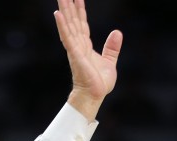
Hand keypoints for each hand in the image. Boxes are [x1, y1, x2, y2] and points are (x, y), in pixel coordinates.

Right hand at [54, 0, 122, 121]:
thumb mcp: (110, 61)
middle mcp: (78, 45)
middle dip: (69, 6)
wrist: (95, 95)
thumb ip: (112, 47)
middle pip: (73, 21)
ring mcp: (75, 49)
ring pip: (68, 25)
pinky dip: (62, 25)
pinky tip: (58, 14)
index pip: (82, 24)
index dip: (80, 10)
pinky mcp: (75, 54)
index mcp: (86, 46)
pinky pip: (67, 37)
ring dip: (64, 11)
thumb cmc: (100, 83)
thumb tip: (117, 32)